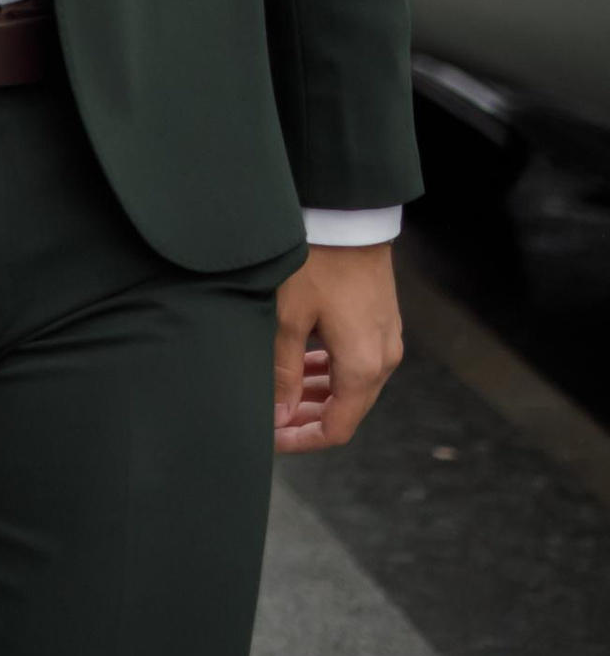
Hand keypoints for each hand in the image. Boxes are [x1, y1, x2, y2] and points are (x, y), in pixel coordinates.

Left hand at [273, 243, 402, 451]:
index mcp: (363, 367)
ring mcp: (386, 339)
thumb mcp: (288, 318)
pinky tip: (301, 364)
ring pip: (351, 385)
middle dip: (306, 418)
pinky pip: (356, 360)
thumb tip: (278, 416)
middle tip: (268, 416)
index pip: (336, 429)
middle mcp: (383, 359)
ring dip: (317, 394)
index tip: (270, 439)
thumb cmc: (317, 262)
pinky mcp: (381, 320)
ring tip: (279, 392)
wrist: (349, 215)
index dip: (301, 440)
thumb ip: (283, 373)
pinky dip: (329, 370)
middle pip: (346, 409)